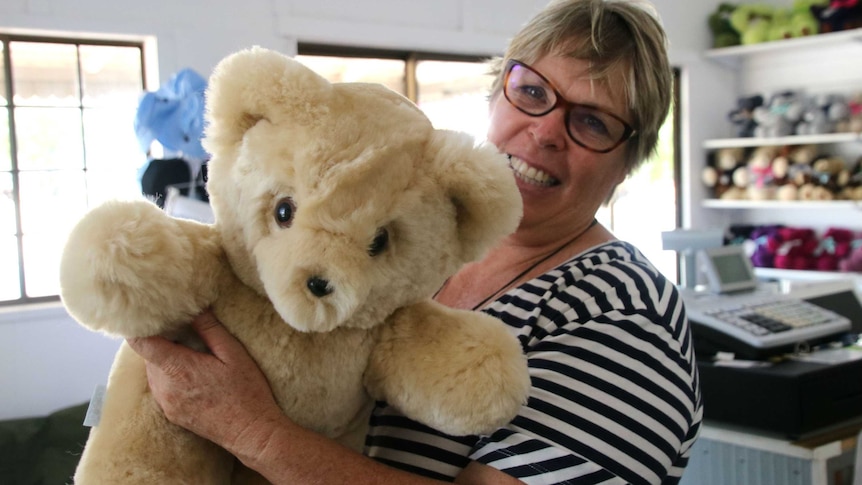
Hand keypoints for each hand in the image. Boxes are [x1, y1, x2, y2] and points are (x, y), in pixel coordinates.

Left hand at [126, 310, 282, 455]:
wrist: (250, 432)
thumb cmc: (247, 392)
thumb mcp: (234, 354)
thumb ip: (210, 329)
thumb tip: (195, 307)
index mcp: (179, 369)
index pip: (141, 343)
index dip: (141, 327)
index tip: (151, 316)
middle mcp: (165, 387)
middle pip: (147, 355)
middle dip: (161, 341)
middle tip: (182, 331)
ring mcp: (166, 403)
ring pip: (153, 372)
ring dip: (165, 359)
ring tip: (190, 352)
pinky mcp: (170, 414)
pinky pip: (160, 387)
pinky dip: (170, 376)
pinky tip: (193, 374)